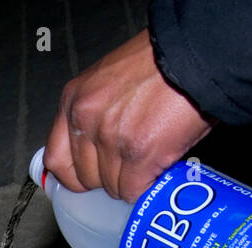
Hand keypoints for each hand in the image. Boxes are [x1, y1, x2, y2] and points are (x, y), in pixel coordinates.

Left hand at [45, 29, 213, 200]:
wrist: (195, 52)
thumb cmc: (161, 62)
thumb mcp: (110, 81)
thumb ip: (94, 114)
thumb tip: (94, 151)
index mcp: (74, 99)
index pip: (56, 159)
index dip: (76, 174)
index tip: (91, 175)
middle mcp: (86, 119)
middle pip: (85, 178)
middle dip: (109, 177)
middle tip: (131, 163)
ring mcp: (110, 138)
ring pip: (112, 187)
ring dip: (133, 180)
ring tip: (151, 158)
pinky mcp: (139, 153)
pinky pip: (134, 190)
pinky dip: (148, 187)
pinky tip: (159, 169)